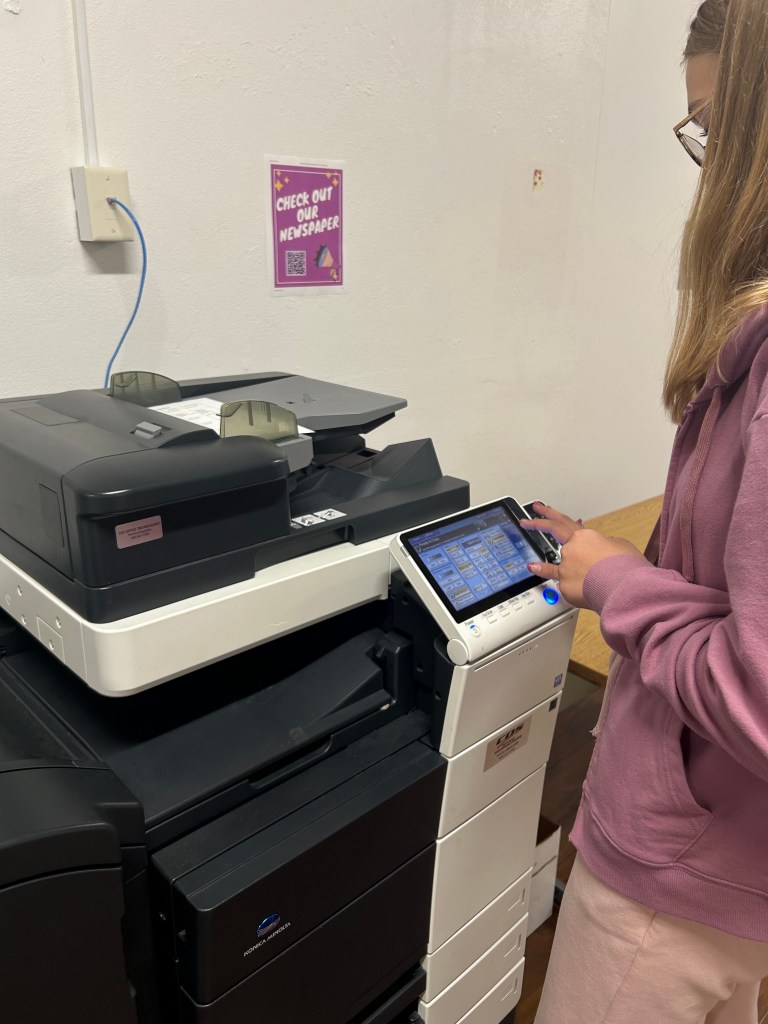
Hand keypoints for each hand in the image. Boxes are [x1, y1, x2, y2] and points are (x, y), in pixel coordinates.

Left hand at [520, 501, 644, 607]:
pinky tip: (533, 568)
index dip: (550, 513)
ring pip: (557, 564)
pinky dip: (544, 572)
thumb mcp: (621, 546)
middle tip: (526, 519)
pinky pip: (556, 580)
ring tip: (533, 564)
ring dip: (546, 565)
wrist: (625, 588)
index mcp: (586, 537)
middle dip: (537, 523)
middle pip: (553, 532)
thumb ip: (607, 544)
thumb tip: (604, 548)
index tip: (540, 507)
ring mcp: (566, 567)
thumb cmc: (627, 567)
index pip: (564, 522)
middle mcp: (572, 550)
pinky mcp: (565, 585)